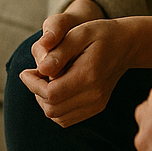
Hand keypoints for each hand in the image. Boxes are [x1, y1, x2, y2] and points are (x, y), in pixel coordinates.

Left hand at [21, 9, 151, 127]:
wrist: (126, 44)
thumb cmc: (100, 33)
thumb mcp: (80, 32)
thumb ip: (59, 50)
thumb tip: (41, 68)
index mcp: (88, 75)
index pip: (51, 94)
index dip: (33, 85)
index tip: (25, 71)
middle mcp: (94, 95)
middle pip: (52, 109)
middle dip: (36, 92)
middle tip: (33, 74)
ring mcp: (97, 104)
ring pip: (58, 117)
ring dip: (44, 101)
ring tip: (43, 80)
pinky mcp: (96, 108)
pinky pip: (68, 118)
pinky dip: (55, 107)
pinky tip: (54, 87)